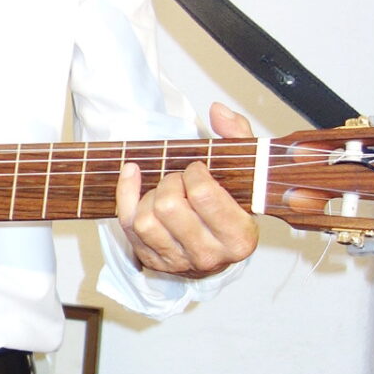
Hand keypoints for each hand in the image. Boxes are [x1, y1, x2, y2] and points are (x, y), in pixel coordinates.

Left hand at [115, 102, 260, 280]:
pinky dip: (126, 193)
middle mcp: (209, 256)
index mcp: (238, 237)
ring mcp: (178, 262)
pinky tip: (134, 177)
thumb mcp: (247, 171)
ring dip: (152, 194)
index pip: (202, 195)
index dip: (194, 172)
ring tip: (167, 189)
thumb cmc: (232, 206)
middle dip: (171, 181)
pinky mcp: (153, 259)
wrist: (220, 246)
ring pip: (146, 219)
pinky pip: (127, 223)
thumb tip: (218, 111)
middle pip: (169, 206)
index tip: (198, 169)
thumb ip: (238, 135)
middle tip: (181, 178)